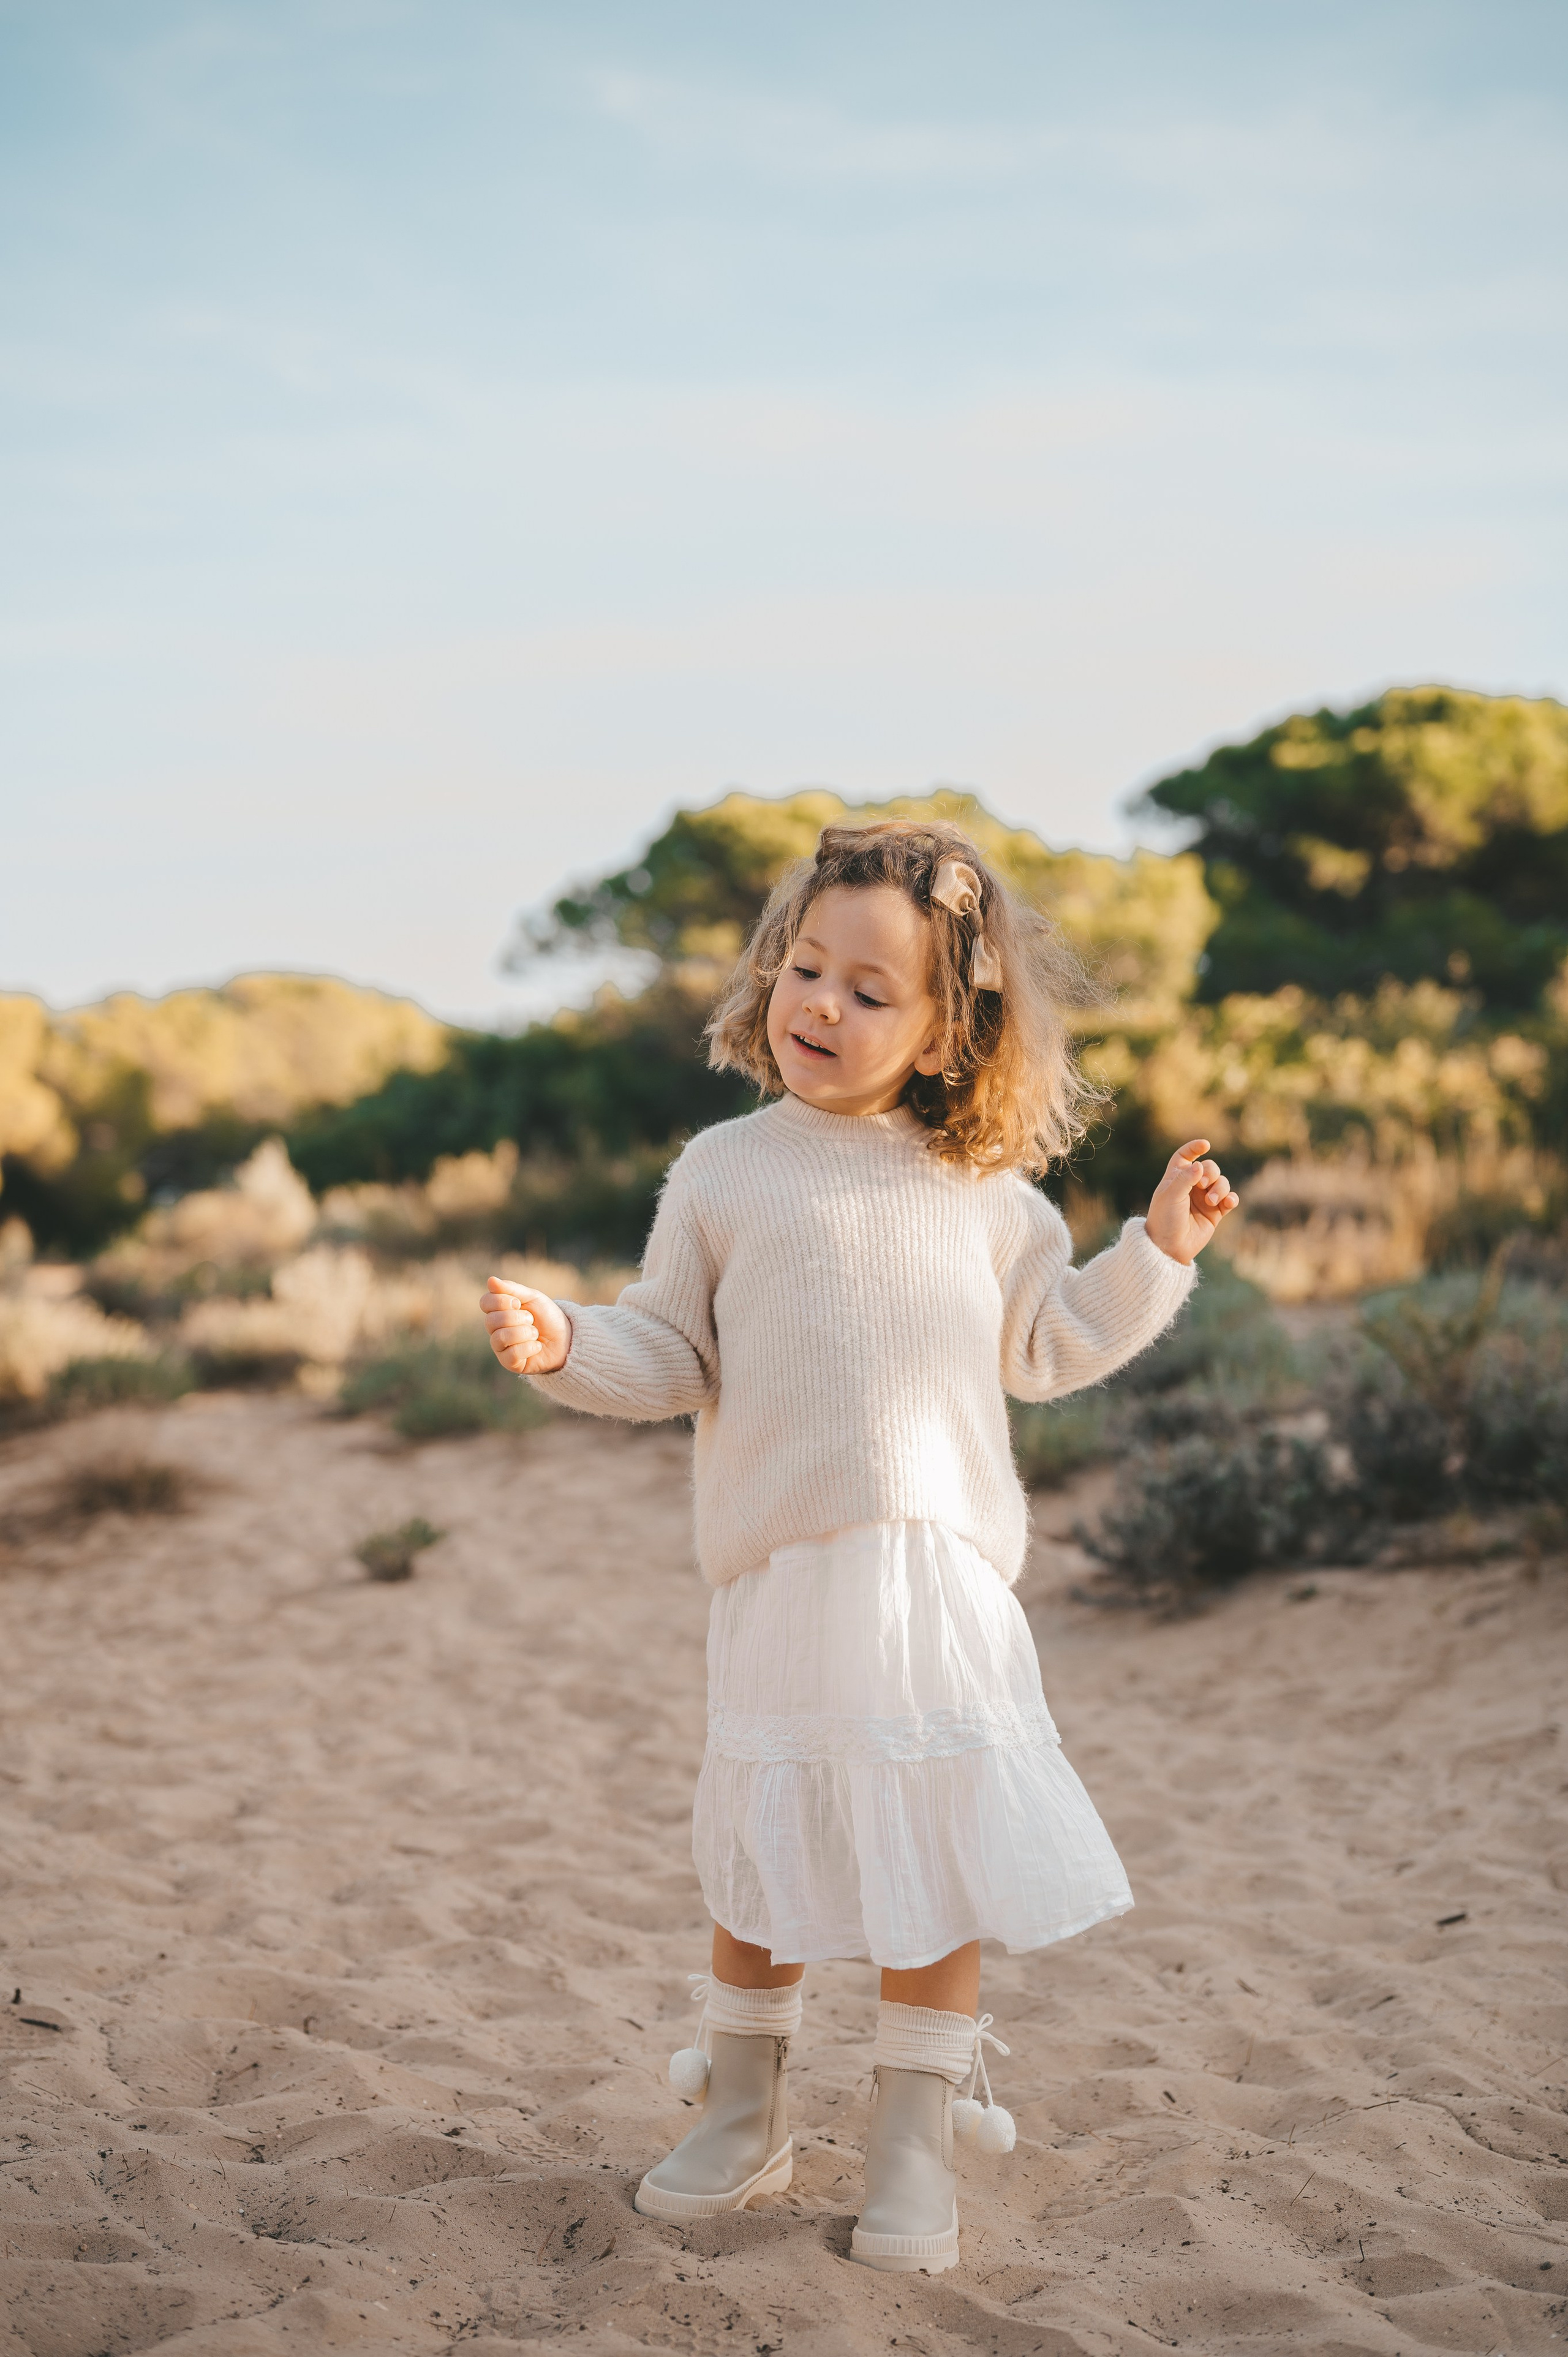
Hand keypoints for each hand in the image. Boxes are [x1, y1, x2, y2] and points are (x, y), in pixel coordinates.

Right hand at [480, 1276, 570, 1374]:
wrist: (565, 1339)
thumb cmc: (547, 1317)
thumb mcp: (533, 1298)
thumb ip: (512, 1289)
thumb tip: (491, 1280)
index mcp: (498, 1311)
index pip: (485, 1302)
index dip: (500, 1301)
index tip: (519, 1303)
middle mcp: (495, 1329)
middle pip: (491, 1321)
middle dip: (516, 1317)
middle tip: (531, 1319)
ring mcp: (500, 1347)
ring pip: (500, 1337)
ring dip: (524, 1332)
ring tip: (535, 1333)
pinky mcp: (509, 1363)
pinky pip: (511, 1354)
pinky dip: (529, 1348)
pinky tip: (537, 1346)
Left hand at [1145, 1139, 1238, 1265]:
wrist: (1170, 1247)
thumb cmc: (1165, 1219)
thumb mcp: (1170, 1196)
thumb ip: (1185, 1179)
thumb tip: (1199, 1165)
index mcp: (1176, 1178)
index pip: (1185, 1156)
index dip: (1194, 1148)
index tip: (1205, 1145)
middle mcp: (1191, 1186)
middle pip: (1209, 1167)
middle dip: (1211, 1172)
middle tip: (1202, 1184)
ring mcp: (1205, 1199)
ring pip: (1222, 1183)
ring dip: (1220, 1188)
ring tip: (1211, 1201)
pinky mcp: (1216, 1213)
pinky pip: (1230, 1199)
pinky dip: (1231, 1198)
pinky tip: (1229, 1203)